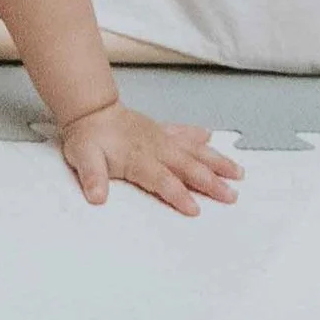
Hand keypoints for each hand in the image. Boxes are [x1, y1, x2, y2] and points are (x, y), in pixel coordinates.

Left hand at [53, 99, 240, 215]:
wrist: (89, 110)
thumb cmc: (87, 137)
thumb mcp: (82, 158)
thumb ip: (92, 177)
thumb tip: (96, 196)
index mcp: (138, 158)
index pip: (162, 179)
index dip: (178, 194)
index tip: (195, 209)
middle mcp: (155, 147)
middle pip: (187, 166)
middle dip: (210, 182)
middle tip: (231, 196)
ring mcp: (160, 137)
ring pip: (193, 150)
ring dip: (215, 161)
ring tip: (237, 172)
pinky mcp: (160, 130)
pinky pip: (183, 133)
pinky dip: (197, 135)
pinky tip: (210, 137)